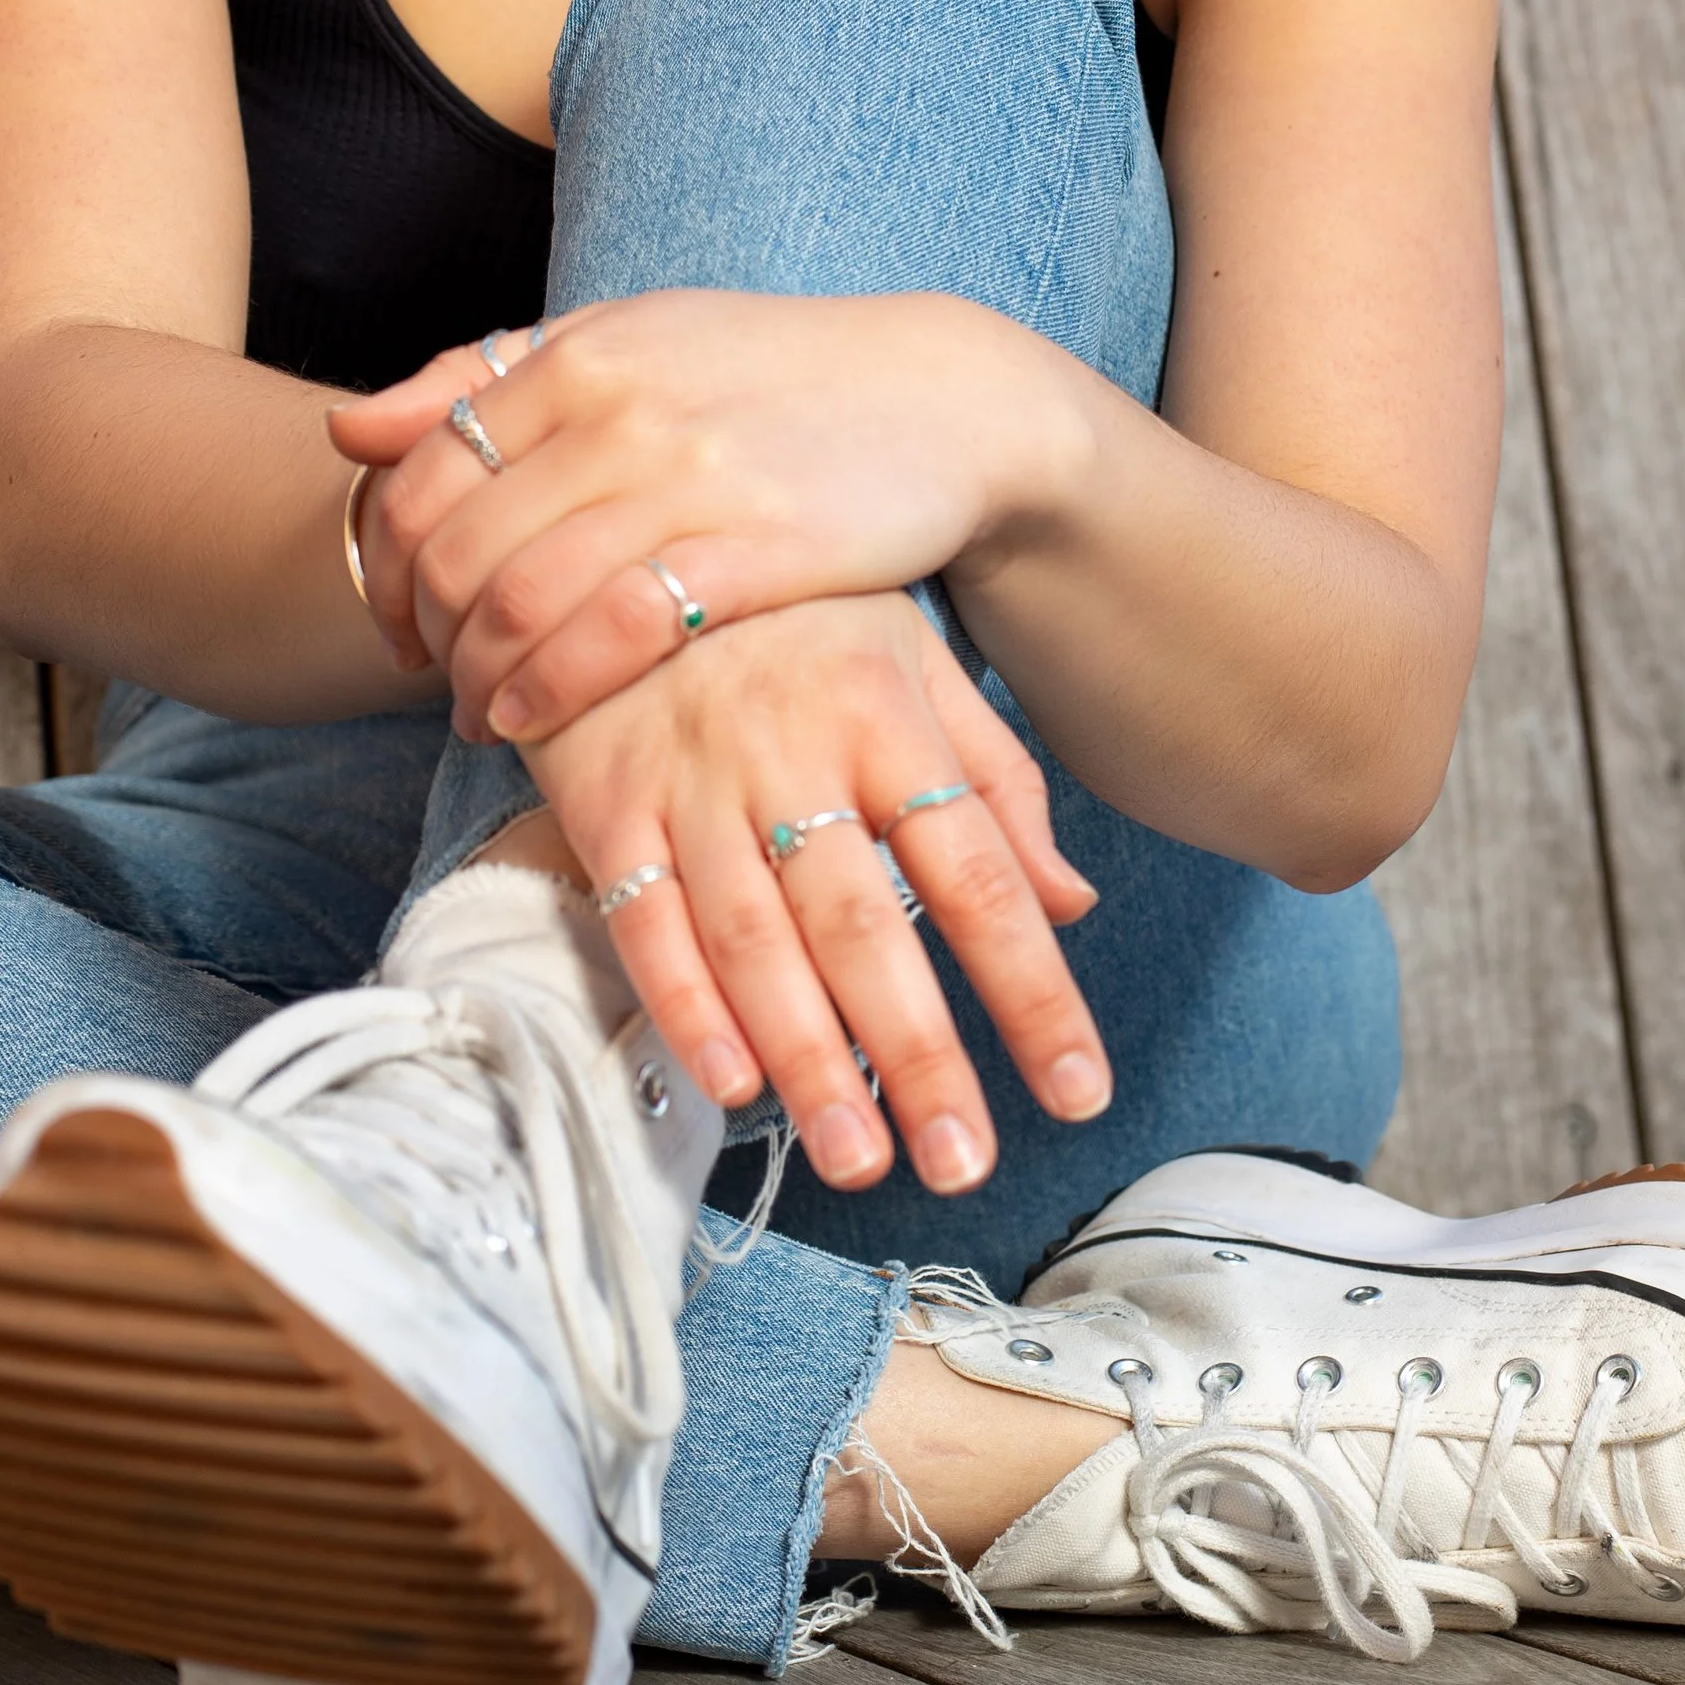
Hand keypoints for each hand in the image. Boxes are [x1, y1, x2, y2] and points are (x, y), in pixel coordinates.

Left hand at [331, 294, 1087, 741]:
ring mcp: (688, 477)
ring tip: (480, 716)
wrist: (939, 397)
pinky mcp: (757, 548)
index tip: (400, 619)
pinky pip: (614, 633)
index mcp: (577, 352)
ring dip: (477, 679)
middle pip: (458, 548)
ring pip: (521, 599)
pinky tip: (535, 720)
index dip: (387, 563)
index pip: (421, 470)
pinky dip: (550, 689)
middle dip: (425, 634)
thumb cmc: (764, 376)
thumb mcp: (626, 340)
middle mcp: (619, 408)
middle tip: (431, 680)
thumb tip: (346, 424)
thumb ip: (483, 378)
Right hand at [519, 587, 1109, 1191]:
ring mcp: (691, 779)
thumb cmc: (795, 608)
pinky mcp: (606, 798)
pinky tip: (731, 1083)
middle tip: (962, 1166)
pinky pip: (644, 915)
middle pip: (866, 925)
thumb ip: (994, 779)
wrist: (627, 518)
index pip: (976, 873)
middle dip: (919, 1054)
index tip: (1077, 1092)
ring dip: (808, 1058)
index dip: (1030, 988)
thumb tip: (1071, 906)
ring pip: (755, 938)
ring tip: (860, 1160)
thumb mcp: (913, 658)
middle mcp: (792, 752)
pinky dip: (685, 1003)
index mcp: (887, 716)